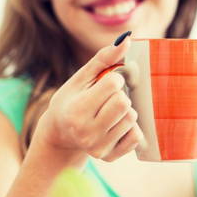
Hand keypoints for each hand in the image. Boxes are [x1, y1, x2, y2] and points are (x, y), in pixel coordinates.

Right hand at [35, 36, 143, 165]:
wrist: (61, 134)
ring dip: (125, 110)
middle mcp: (87, 133)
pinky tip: (115, 124)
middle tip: (107, 99)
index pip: (114, 84)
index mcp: (77, 111)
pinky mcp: (110, 157)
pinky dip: (129, 127)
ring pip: (131, 118)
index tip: (103, 84)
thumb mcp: (81, 78)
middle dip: (120, 95)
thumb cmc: (71, 101)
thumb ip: (103, 59)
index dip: (113, 79)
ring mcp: (99, 148)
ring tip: (109, 112)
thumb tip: (126, 39)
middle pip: (124, 103)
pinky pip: (136, 136)